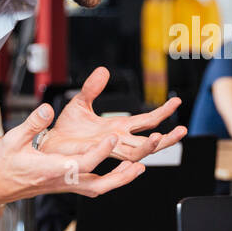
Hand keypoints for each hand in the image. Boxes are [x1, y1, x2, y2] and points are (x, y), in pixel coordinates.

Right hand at [0, 103, 145, 201]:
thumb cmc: (3, 163)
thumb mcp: (13, 139)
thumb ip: (33, 123)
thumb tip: (47, 109)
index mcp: (52, 170)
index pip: (82, 163)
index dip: (100, 152)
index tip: (113, 137)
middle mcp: (62, 181)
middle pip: (98, 184)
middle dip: (120, 176)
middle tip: (139, 164)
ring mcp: (65, 186)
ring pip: (98, 188)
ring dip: (119, 179)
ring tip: (137, 167)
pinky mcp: (65, 186)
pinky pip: (92, 186)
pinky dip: (108, 180)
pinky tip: (118, 171)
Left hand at [40, 67, 188, 162]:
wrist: (48, 144)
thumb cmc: (65, 128)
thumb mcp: (80, 103)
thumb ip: (92, 88)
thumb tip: (103, 71)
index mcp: (118, 126)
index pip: (146, 120)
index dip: (162, 112)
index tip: (177, 101)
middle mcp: (118, 140)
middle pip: (149, 141)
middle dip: (168, 138)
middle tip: (183, 130)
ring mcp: (110, 150)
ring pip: (137, 152)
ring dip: (151, 146)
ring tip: (161, 137)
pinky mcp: (98, 157)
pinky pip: (117, 159)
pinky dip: (129, 158)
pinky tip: (137, 156)